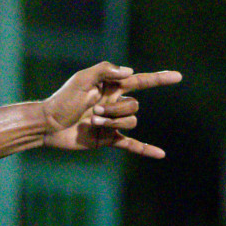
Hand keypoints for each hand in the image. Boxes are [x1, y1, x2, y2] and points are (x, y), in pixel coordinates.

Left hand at [39, 61, 180, 157]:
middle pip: (134, 106)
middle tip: (94, 110)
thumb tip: (130, 72)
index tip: (178, 77)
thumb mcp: (81, 79)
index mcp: (111, 88)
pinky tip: (161, 155)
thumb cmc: (62, 99)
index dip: (159, 78)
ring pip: (131, 122)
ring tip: (92, 121)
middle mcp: (115, 104)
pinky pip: (131, 145)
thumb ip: (105, 70)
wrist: (47, 124)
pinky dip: (145, 149)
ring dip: (113, 121)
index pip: (141, 82)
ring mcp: (112, 123)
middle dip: (116, 108)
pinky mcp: (107, 139)